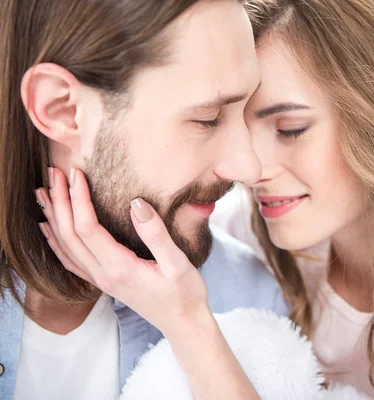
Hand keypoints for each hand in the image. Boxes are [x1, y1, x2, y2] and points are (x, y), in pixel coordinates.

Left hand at [35, 167, 209, 335]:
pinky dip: (55, 242)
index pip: (88, 227)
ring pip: (65, 247)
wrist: (183, 323)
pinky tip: (48, 229)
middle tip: (54, 173)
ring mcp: (101, 280)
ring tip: (43, 192)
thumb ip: (156, 234)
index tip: (77, 173)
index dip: (79, 198)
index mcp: (120, 267)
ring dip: (53, 218)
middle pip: (69, 234)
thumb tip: (136, 203)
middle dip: (60, 201)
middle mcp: (103, 275)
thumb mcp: (178, 263)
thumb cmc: (185, 293)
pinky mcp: (104, 282)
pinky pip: (70, 261)